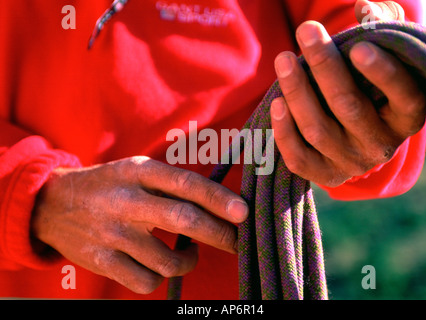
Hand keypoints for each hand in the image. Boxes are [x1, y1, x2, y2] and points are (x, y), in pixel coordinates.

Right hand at [31, 156, 247, 293]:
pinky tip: (160, 264)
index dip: (218, 199)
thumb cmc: (109, 185)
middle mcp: (126, 201)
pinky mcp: (102, 261)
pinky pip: (146, 281)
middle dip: (219, 234)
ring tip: (189, 251)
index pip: (186, 184)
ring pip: (168, 261)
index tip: (243, 212)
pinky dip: (160, 277)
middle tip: (237, 241)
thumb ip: (172, 184)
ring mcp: (113, 234)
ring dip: (188, 260)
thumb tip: (220, 204)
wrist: (53, 204)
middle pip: (183, 220)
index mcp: (139, 172)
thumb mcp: (136, 170)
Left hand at [270, 0, 425, 186]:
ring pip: (318, 130)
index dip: (383, 73)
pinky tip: (276, 103)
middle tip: (307, 31)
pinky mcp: (324, 174)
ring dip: (297, 92)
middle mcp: (380, 145)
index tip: (358, 46)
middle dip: (324, 66)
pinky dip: (284, 132)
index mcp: (405, 117)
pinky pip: (299, 158)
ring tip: (284, 59)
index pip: (404, 96)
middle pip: (349, 106)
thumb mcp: (382, 56)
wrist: (353, 133)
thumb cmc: (369, 85)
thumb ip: (381, 29)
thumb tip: (364, 8)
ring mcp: (350, 163)